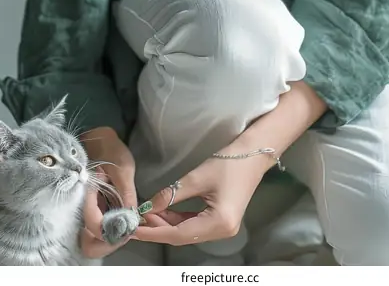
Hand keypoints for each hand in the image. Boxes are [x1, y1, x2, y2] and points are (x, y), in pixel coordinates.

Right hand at [79, 126, 138, 258]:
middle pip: (87, 238)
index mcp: (85, 191)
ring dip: (108, 235)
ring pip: (90, 235)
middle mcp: (80, 203)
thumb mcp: (123, 168)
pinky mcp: (90, 206)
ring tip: (126, 227)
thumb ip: (127, 194)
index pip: (93, 223)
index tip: (127, 229)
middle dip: (106, 241)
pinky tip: (121, 219)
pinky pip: (96, 224)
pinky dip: (108, 227)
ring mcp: (84, 206)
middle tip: (125, 233)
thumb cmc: (110, 148)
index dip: (110, 231)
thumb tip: (132, 217)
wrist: (99, 138)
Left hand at [132, 152, 270, 245]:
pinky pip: (194, 225)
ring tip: (146, 214)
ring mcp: (223, 228)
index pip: (178, 234)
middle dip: (158, 228)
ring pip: (187, 231)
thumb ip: (171, 194)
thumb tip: (148, 206)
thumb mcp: (197, 177)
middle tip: (136, 218)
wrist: (254, 153)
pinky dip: (178, 219)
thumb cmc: (229, 162)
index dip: (154, 232)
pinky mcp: (221, 220)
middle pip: (183, 235)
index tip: (134, 229)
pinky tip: (164, 212)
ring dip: (167, 224)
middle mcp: (222, 231)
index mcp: (219, 223)